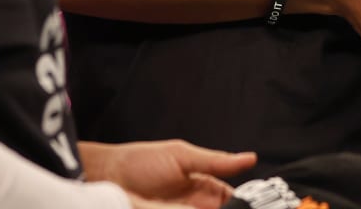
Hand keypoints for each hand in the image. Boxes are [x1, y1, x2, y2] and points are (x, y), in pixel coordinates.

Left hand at [85, 140, 255, 208]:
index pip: (232, 199)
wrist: (107, 175)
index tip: (253, 205)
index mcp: (203, 186)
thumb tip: (250, 158)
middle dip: (233, 208)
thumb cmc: (141, 162)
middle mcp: (196, 206)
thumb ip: (215, 161)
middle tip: (237, 208)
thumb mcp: (181, 157)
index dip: (243, 203)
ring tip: (198, 206)